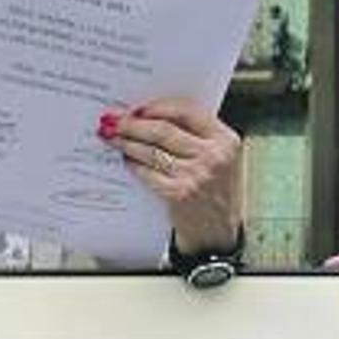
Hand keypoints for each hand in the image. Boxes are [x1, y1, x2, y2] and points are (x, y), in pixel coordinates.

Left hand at [99, 97, 241, 252]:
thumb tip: (154, 116)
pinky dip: (134, 165)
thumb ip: (198, 136)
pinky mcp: (178, 195)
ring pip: (151, 150)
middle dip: (133, 123)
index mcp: (226, 140)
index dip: (157, 107)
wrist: (219, 232)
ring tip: (113, 137)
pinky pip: (148, 173)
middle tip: (114, 120)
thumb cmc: (218, 193)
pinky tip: (126, 160)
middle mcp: (212, 157)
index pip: (187, 110)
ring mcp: (195, 177)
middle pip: (163, 129)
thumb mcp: (221, 158)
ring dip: (127, 142)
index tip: (137, 108)